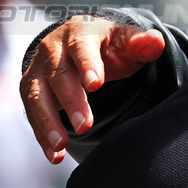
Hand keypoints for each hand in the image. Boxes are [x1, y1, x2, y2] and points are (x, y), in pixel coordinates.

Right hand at [19, 16, 164, 162]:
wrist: (81, 43)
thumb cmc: (109, 45)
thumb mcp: (128, 40)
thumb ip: (143, 43)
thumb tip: (155, 42)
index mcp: (80, 32)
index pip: (82, 47)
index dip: (88, 65)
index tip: (96, 85)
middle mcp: (53, 50)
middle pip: (59, 75)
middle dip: (71, 101)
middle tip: (85, 125)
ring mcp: (38, 71)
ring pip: (36, 96)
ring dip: (47, 122)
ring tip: (60, 145)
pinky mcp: (31, 90)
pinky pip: (32, 113)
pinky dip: (41, 135)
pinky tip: (54, 155)